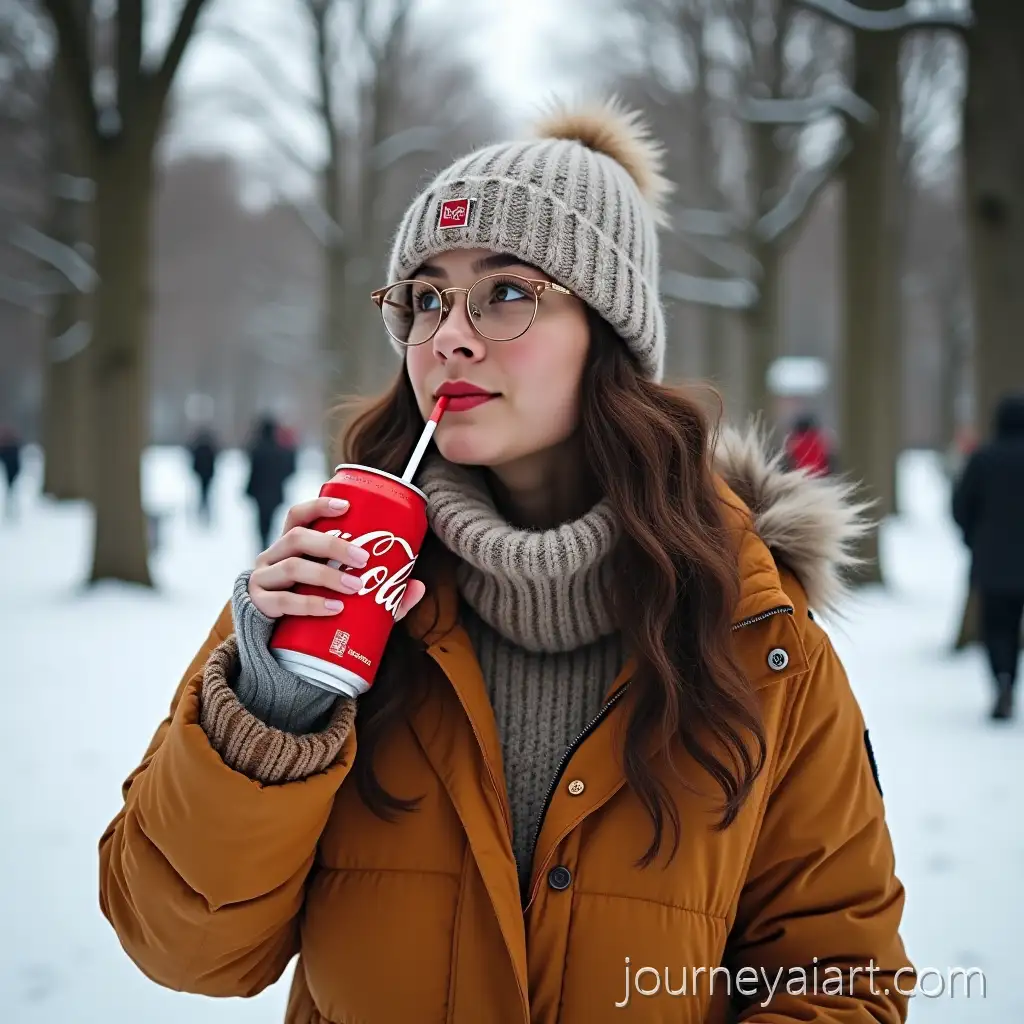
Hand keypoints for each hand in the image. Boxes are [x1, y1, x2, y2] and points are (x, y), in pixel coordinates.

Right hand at [248, 494, 426, 620]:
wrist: (276, 645)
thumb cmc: (313, 608)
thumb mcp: (342, 595)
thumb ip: (381, 594)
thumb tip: (419, 586)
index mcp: (290, 546)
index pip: (298, 515)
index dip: (319, 506)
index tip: (348, 506)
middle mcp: (272, 557)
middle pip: (298, 538)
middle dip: (333, 544)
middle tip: (364, 558)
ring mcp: (263, 580)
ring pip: (292, 568)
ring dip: (326, 575)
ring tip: (355, 587)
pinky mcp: (259, 606)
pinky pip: (283, 602)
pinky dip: (311, 604)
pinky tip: (334, 608)